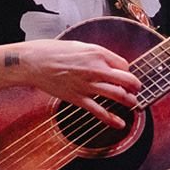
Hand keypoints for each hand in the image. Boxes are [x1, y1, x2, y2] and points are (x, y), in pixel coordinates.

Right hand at [4, 39, 141, 127]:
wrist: (33, 62)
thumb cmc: (52, 51)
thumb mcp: (79, 46)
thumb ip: (95, 54)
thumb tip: (107, 63)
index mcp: (97, 53)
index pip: (124, 65)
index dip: (126, 71)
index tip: (123, 75)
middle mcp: (96, 69)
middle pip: (127, 80)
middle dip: (135, 87)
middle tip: (136, 90)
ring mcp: (88, 85)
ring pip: (118, 96)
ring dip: (129, 101)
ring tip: (131, 103)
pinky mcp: (78, 98)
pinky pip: (100, 111)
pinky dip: (112, 120)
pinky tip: (120, 124)